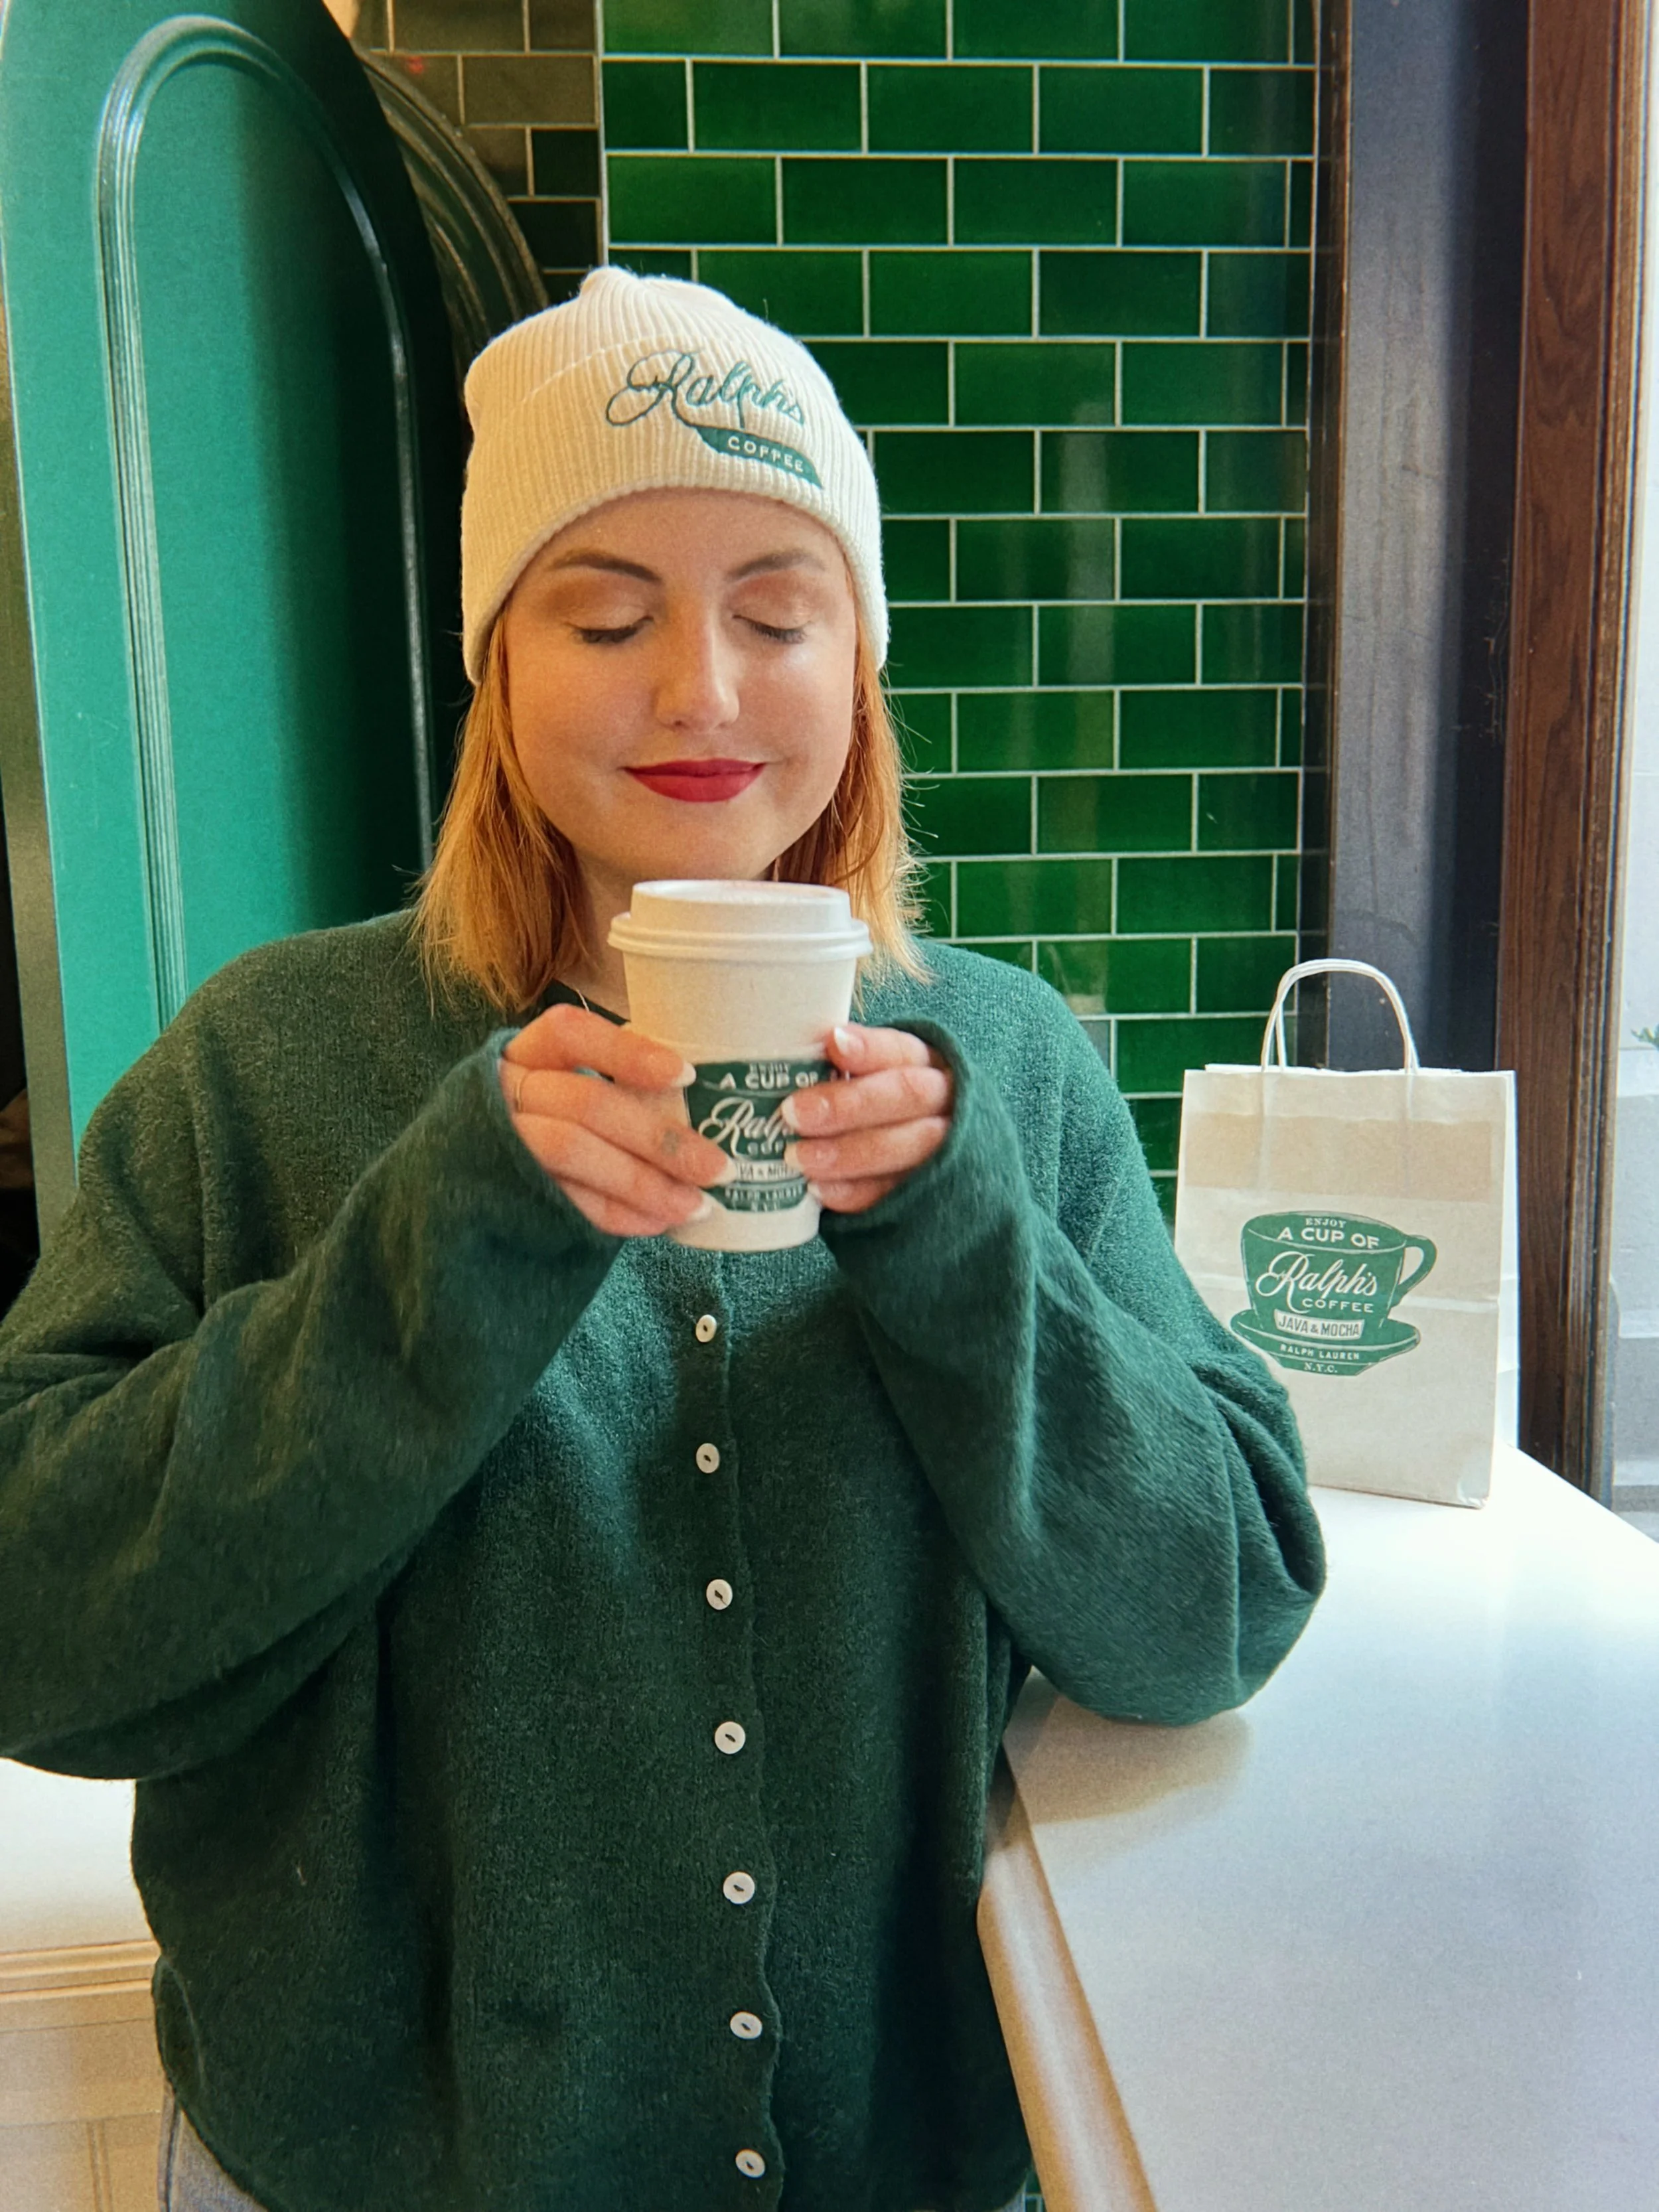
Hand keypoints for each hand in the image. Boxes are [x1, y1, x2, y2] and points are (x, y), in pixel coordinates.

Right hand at [499, 1004, 732, 1237]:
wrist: (462, 1177)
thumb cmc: (539, 1124)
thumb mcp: (561, 1088)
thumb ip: (614, 1088)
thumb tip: (707, 1107)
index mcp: (528, 1052)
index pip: (572, 1034)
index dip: (627, 1053)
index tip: (687, 1074)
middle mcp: (507, 1089)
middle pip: (587, 1102)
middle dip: (660, 1138)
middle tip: (719, 1167)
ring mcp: (500, 1140)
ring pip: (573, 1150)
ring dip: (643, 1182)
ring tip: (697, 1205)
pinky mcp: (504, 1190)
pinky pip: (565, 1200)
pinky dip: (617, 1213)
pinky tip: (659, 1222)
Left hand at [780, 1024, 955, 1214]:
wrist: (933, 1161)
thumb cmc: (879, 1109)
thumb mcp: (871, 1081)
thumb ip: (839, 1070)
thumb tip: (781, 1057)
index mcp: (925, 1063)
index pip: (900, 1050)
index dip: (869, 1048)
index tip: (832, 1044)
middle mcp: (942, 1101)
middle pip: (907, 1095)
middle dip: (850, 1105)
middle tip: (794, 1113)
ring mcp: (946, 1148)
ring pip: (909, 1147)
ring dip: (850, 1153)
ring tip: (799, 1159)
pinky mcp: (931, 1192)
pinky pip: (897, 1193)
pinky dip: (857, 1192)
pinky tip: (819, 1190)